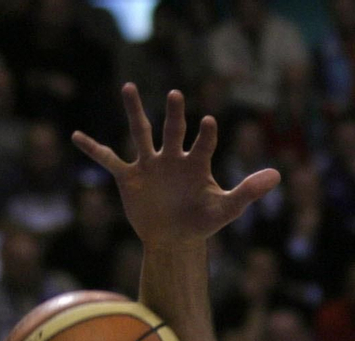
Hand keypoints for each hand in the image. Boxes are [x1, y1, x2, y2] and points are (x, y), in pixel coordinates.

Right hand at [72, 86, 279, 248]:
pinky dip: (93, 149)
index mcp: (196, 163)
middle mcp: (172, 158)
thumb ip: (249, 191)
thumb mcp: (227, 208)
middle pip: (172, 130)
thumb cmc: (203, 221)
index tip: (208, 122)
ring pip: (140, 133)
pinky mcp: (129, 177)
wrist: (175, 239)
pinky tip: (76, 136)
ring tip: (128, 87)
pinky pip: (109, 160)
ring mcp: (149, 165)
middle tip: (175, 96)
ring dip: (134, 111)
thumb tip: (278, 175)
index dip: (205, 134)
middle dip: (173, 115)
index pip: (203, 144)